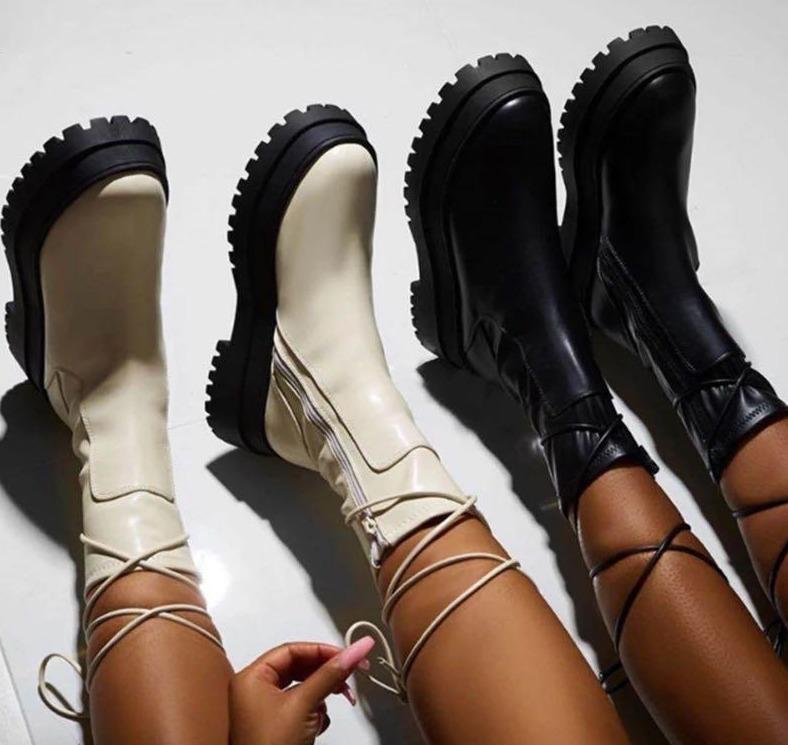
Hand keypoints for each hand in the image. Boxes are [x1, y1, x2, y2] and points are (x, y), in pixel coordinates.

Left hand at [230, 636, 375, 744]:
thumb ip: (330, 674)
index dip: (321, 651)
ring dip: (321, 695)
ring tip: (337, 698)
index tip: (347, 654)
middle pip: (298, 668)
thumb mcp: (305, 704)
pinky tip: (319, 722)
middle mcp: (254, 691)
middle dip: (325, 674)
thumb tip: (355, 650)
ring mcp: (263, 710)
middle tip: (348, 674)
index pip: (292, 650)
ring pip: (301, 688)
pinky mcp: (275, 727)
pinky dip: (314, 711)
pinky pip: (299, 707)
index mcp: (252, 678)